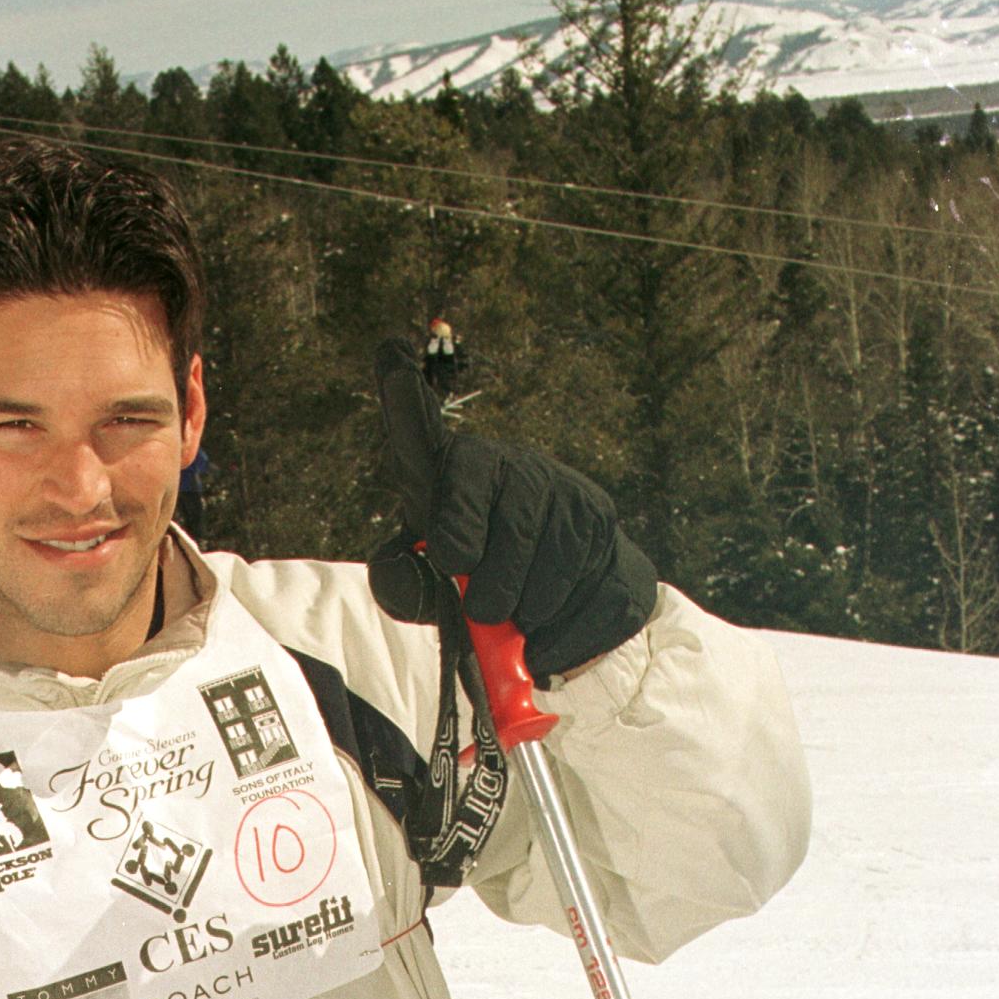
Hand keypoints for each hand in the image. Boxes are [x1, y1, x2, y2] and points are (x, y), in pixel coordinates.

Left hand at [368, 337, 656, 681]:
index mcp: (461, 471)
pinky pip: (592, 596)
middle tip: (484, 610)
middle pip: (512, 518)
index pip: (427, 434)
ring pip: (557, 561)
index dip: (405, 399)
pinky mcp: (609, 536)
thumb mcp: (423, 586)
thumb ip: (401, 580)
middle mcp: (520, 468)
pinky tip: (545, 641)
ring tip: (516, 619)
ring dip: (530, 610)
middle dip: (493, 581)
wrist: (550, 603)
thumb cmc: (473, 586)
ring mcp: (572, 497)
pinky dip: (564, 638)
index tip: (389, 356)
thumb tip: (413, 564)